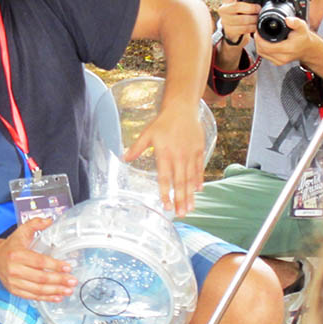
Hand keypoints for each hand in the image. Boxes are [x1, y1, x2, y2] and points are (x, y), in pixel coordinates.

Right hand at [0, 217, 76, 301]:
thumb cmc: (11, 246)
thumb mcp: (21, 231)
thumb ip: (35, 223)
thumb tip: (49, 220)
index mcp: (17, 254)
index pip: (39, 261)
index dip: (55, 265)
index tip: (68, 267)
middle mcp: (14, 270)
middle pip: (40, 277)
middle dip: (59, 280)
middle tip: (72, 280)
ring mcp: (14, 282)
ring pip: (38, 289)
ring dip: (55, 291)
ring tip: (68, 290)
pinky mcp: (15, 291)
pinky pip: (32, 296)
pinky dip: (46, 298)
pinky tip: (57, 296)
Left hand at [122, 102, 204, 216]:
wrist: (182, 109)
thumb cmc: (163, 122)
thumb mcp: (147, 133)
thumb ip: (136, 148)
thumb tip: (123, 158)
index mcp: (164, 154)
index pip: (164, 178)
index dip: (165, 193)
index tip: (166, 206)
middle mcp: (178, 156)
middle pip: (179, 182)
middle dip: (180, 199)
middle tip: (181, 214)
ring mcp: (190, 154)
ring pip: (190, 178)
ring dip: (190, 194)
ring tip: (190, 208)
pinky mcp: (199, 150)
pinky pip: (199, 168)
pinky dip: (199, 180)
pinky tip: (198, 190)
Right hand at [217, 0, 259, 44]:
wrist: (231, 28)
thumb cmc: (239, 12)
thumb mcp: (243, 2)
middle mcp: (224, 9)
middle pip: (237, 6)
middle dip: (252, 8)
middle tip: (259, 9)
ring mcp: (225, 20)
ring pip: (242, 19)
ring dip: (253, 19)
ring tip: (258, 18)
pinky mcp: (229, 30)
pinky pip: (243, 29)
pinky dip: (252, 27)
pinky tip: (255, 26)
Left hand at [254, 16, 314, 65]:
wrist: (307, 48)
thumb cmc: (303, 37)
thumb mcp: (302, 27)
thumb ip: (296, 22)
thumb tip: (287, 20)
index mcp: (288, 49)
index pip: (267, 46)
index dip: (260, 38)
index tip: (258, 30)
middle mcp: (283, 58)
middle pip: (262, 50)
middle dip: (257, 40)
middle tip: (257, 31)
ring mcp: (279, 61)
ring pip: (261, 53)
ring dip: (258, 44)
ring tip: (260, 35)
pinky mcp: (276, 62)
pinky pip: (264, 55)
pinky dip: (261, 48)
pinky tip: (263, 41)